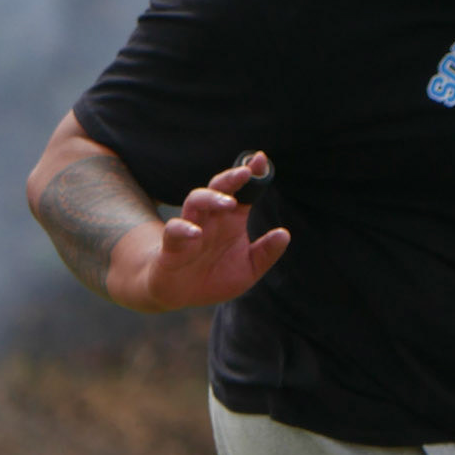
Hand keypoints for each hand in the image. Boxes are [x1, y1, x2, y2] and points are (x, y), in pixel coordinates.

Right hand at [121, 152, 289, 311]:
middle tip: (245, 173)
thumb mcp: (248, 270)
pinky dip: (182, 229)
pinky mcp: (171, 247)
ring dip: (210, 198)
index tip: (261, 160)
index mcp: (230, 221)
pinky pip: (173, 231)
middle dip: (230, 179)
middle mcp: (210, 220)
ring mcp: (189, 229)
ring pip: (195, 201)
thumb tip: (284, 234)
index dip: (251, 176)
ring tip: (228, 202)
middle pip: (218, 189)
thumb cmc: (214, 277)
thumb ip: (265, 253)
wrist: (179, 295)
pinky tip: (195, 233)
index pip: (242, 192)